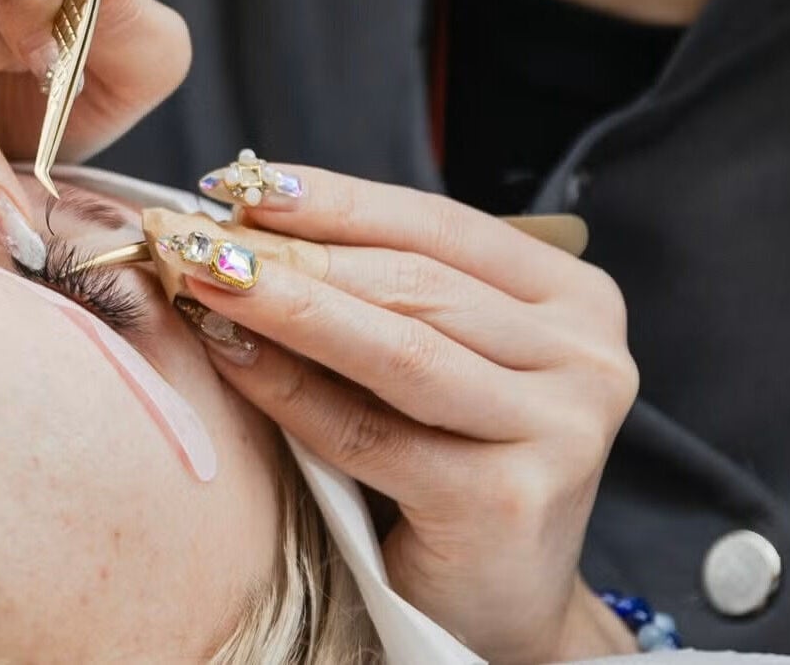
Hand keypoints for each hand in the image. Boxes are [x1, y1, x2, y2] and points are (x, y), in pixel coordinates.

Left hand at [175, 162, 640, 664]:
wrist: (499, 609)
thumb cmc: (454, 466)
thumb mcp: (438, 361)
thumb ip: (383, 295)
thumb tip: (249, 221)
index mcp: (575, 299)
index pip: (442, 225)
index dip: (339, 199)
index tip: (247, 180)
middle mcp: (587, 356)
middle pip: (416, 282)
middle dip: (299, 251)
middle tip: (202, 232)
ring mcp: (559, 428)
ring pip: (396, 347)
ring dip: (287, 305)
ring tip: (209, 277)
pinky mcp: (510, 499)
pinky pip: (373, 431)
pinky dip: (292, 390)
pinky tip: (234, 357)